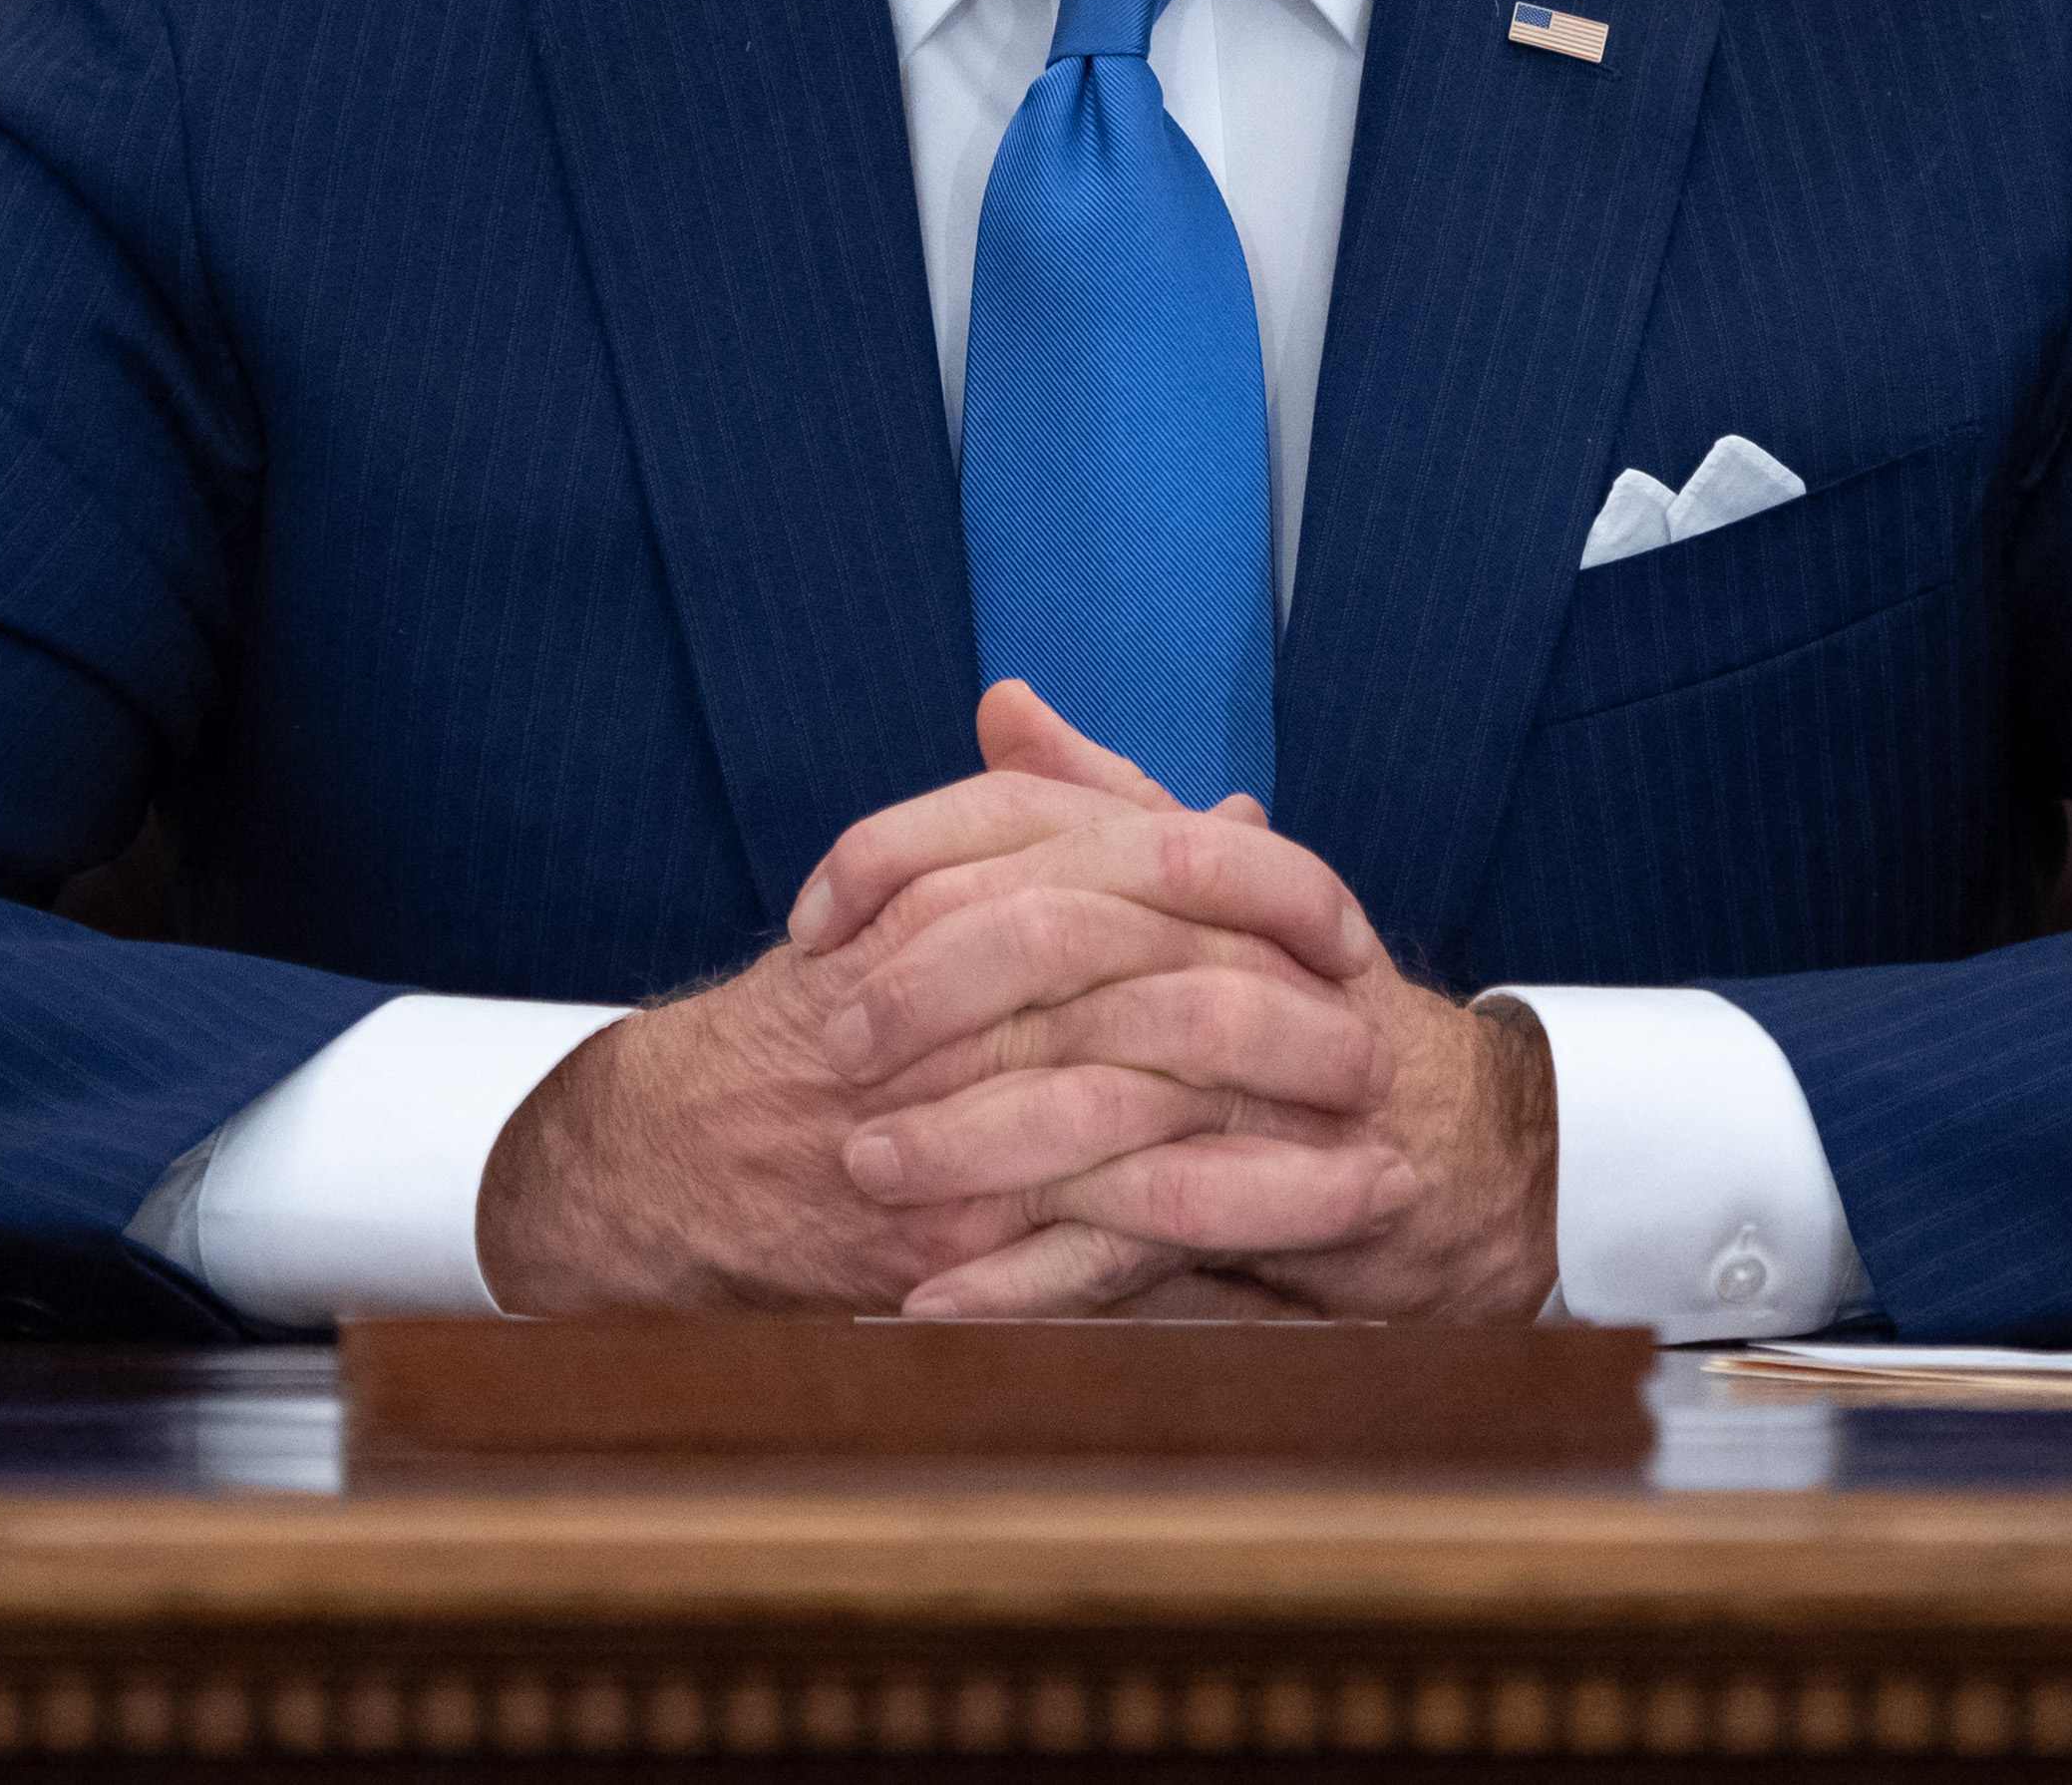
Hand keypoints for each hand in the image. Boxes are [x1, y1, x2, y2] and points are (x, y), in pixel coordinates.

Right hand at [473, 683, 1404, 1313]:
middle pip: (1162, 981)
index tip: (1347, 930)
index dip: (1259, 891)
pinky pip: (1111, 1236)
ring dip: (1287, 1151)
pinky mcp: (961, 1227)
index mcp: (973, 888)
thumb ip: (1084, 839)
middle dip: (1287, 1025)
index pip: (1141, 857)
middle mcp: (968, 989)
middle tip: (1382, 1049)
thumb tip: (1239, 813)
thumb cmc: (830, 1016)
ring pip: (1155, 1113)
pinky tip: (1308, 1258)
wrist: (682, 1149)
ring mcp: (966, 1111)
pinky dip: (1222, 1241)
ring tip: (1390, 1171)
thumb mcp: (945, 897)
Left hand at [816, 688, 1560, 1322]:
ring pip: (1104, 1096)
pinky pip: (1139, 1242)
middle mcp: (1249, 954)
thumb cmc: (1295, 1005)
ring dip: (970, 1141)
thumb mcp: (1200, 887)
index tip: (818, 914)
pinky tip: (934, 1293)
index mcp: (1220, 869)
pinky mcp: (1275, 1206)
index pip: (1051, 822)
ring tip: (864, 1175)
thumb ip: (1099, 798)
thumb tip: (1003, 703)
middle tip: (834, 1046)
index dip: (916, 854)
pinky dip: (1030, 1276)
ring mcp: (1271, 1084)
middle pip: (1069, 946)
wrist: (1442, 1146)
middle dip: (934, 997)